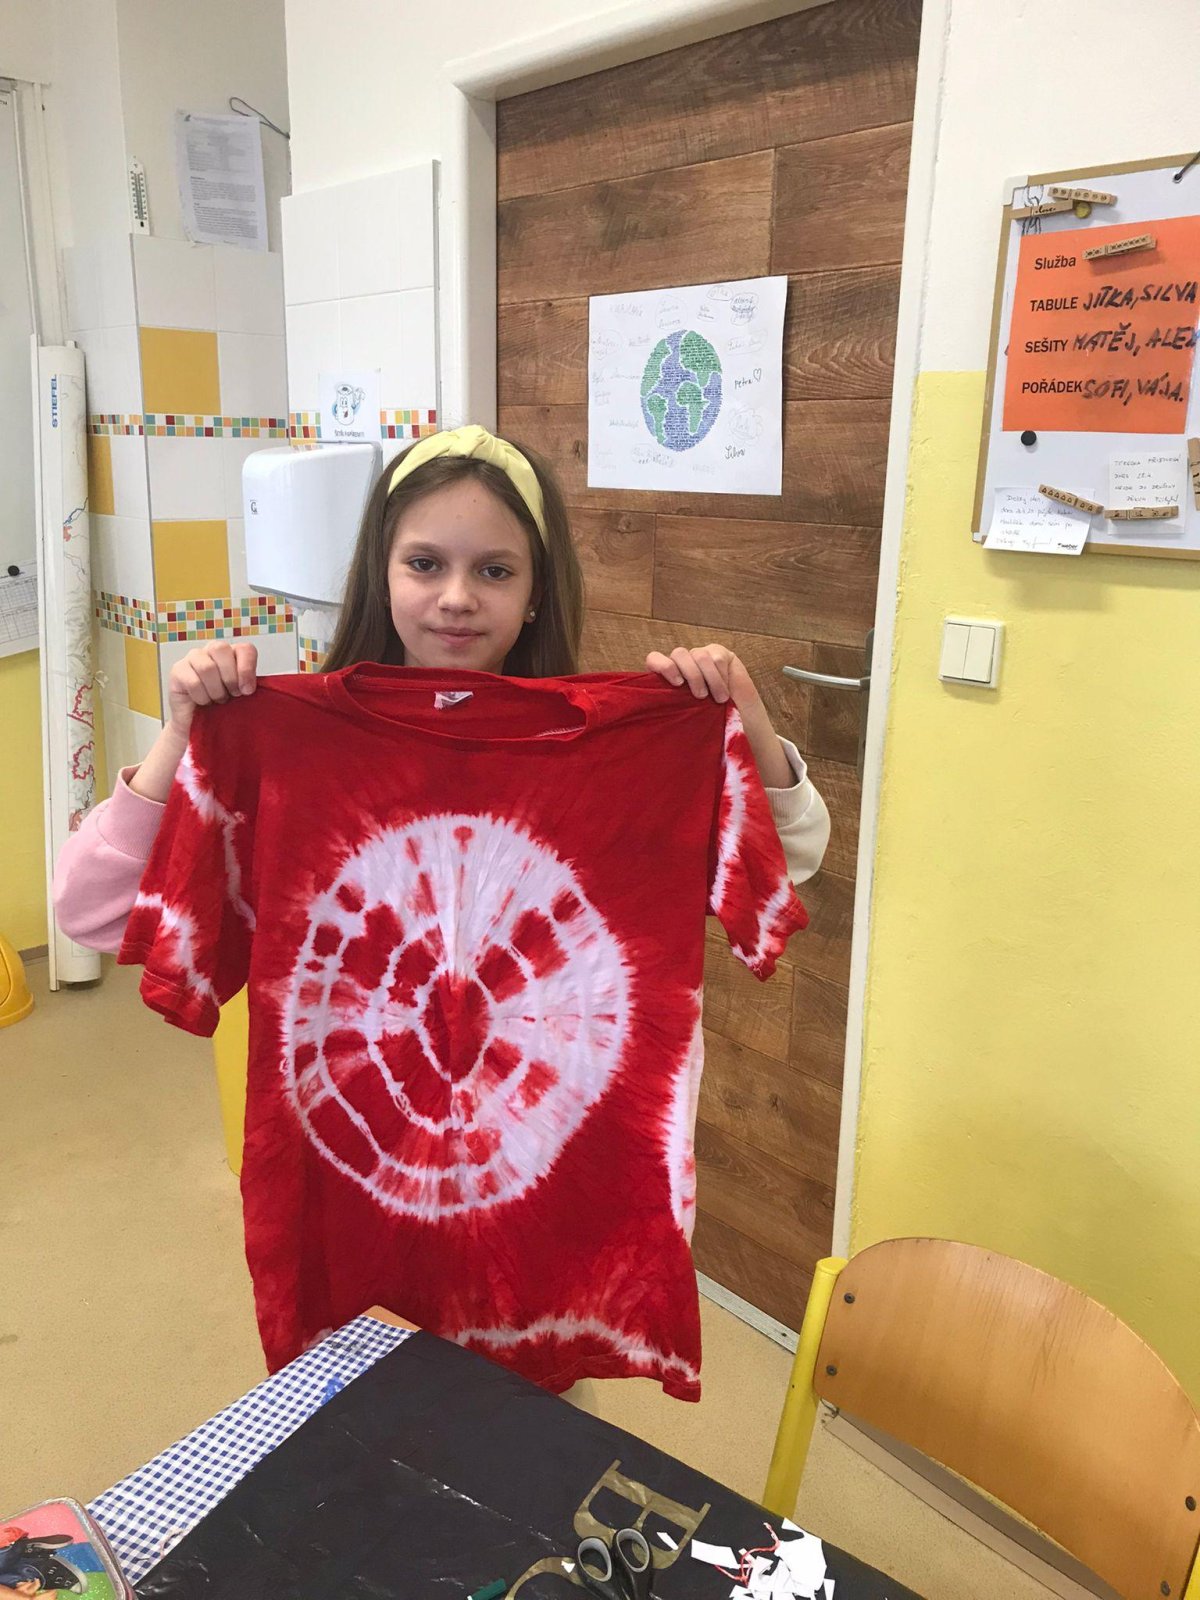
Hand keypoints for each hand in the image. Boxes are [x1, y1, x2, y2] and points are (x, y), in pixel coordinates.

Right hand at [166, 642, 258, 741]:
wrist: (198, 725)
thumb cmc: (223, 708)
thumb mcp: (242, 697)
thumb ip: (250, 687)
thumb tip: (257, 688)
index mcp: (232, 654)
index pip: (245, 648)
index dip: (247, 668)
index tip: (248, 691)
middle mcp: (212, 651)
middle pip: (222, 649)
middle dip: (230, 677)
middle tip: (232, 696)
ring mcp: (193, 658)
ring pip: (207, 667)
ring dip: (215, 690)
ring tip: (217, 700)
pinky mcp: (177, 670)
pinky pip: (193, 682)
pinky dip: (201, 697)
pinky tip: (203, 703)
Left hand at [646, 644, 792, 787]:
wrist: (740, 719)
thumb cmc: (709, 720)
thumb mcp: (686, 715)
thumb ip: (671, 708)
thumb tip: (654, 715)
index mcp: (668, 677)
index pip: (654, 659)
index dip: (662, 666)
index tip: (677, 684)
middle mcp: (682, 663)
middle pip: (679, 654)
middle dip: (691, 675)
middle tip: (700, 696)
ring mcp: (700, 655)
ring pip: (699, 655)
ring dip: (710, 679)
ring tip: (718, 699)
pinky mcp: (718, 653)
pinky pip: (716, 657)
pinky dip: (721, 676)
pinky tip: (726, 690)